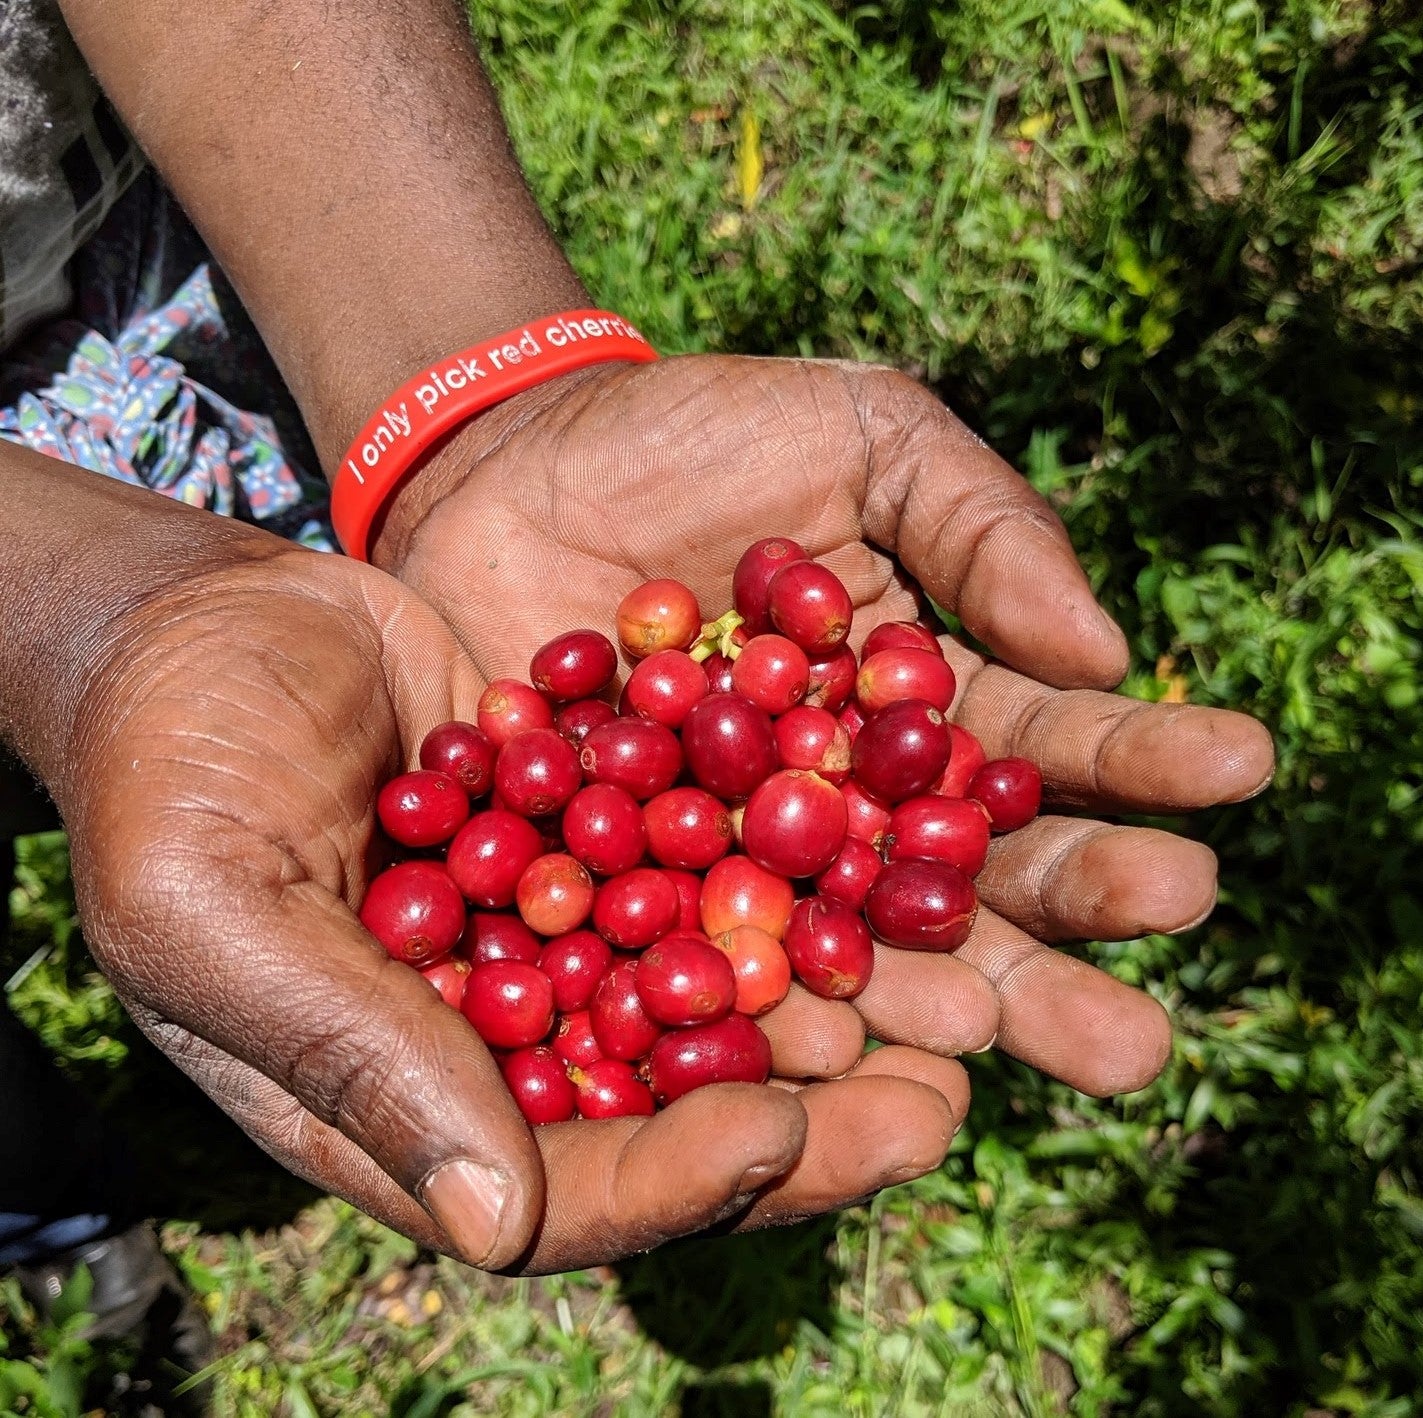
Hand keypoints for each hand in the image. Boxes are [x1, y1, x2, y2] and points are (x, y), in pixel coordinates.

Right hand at [59, 504, 960, 1273]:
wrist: (199, 628)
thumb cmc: (168, 774)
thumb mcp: (215, 912)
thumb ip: (349, 1057)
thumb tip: (495, 1222)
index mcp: (404, 1102)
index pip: (558, 1188)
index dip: (673, 1174)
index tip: (782, 1130)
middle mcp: (506, 1035)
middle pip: (673, 1107)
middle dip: (811, 1114)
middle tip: (945, 1098)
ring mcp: (561, 931)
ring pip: (716, 994)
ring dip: (834, 1000)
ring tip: (967, 991)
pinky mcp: (598, 832)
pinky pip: (707, 867)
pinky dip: (791, 870)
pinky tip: (887, 846)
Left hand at [378, 354, 1276, 1095]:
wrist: (508, 462)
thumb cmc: (695, 438)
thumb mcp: (861, 436)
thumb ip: (980, 528)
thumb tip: (1106, 655)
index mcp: (920, 701)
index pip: (1045, 742)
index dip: (1139, 757)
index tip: (1240, 765)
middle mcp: (849, 802)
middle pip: (971, 879)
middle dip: (1064, 925)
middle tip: (1157, 995)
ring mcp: (745, 856)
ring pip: (858, 947)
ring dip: (947, 1004)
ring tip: (1038, 1045)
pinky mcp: (632, 886)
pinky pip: (701, 954)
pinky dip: (762, 1004)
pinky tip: (831, 1058)